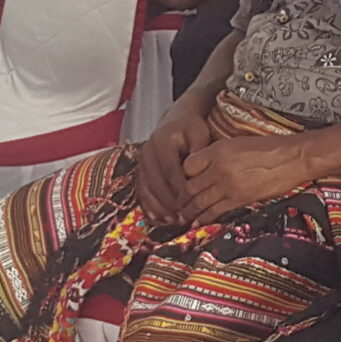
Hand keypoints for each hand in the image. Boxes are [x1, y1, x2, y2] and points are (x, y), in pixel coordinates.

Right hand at [133, 106, 214, 227]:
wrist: (175, 121)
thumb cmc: (191, 128)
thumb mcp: (199, 133)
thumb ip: (200, 151)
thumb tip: (199, 173)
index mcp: (162, 141)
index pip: (170, 169)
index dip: (179, 188)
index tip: (191, 203)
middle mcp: (147, 151)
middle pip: (156, 182)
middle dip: (169, 202)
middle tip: (182, 217)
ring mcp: (141, 161)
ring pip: (146, 188)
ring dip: (159, 207)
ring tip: (173, 221)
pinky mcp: (140, 170)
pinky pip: (142, 190)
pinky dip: (150, 205)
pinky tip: (159, 218)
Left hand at [181, 132, 316, 225]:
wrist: (292, 157)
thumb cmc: (269, 147)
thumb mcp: (237, 143)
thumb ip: (218, 154)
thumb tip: (205, 167)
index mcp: (217, 150)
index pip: (187, 166)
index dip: (182, 176)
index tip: (181, 183)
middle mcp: (218, 167)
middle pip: (189, 186)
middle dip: (180, 199)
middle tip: (175, 206)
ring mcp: (228, 184)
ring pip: (198, 202)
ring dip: (188, 212)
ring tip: (181, 218)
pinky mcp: (239, 198)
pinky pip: (214, 211)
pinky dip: (203, 219)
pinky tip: (197, 224)